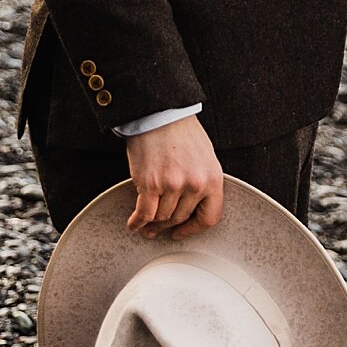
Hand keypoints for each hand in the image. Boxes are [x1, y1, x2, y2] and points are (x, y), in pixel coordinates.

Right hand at [126, 115, 224, 236]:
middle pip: (180, 218)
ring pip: (162, 217)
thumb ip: (201, 183)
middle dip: (168, 226)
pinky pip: (144, 213)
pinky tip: (134, 223)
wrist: (161, 114)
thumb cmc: (182, 132)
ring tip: (145, 225)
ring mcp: (172, 185)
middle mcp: (195, 184)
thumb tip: (190, 208)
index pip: (209, 218)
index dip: (193, 230)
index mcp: (213, 179)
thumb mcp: (205, 158)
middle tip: (158, 228)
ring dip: (152, 224)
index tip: (182, 233)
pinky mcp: (150, 183)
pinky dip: (137, 222)